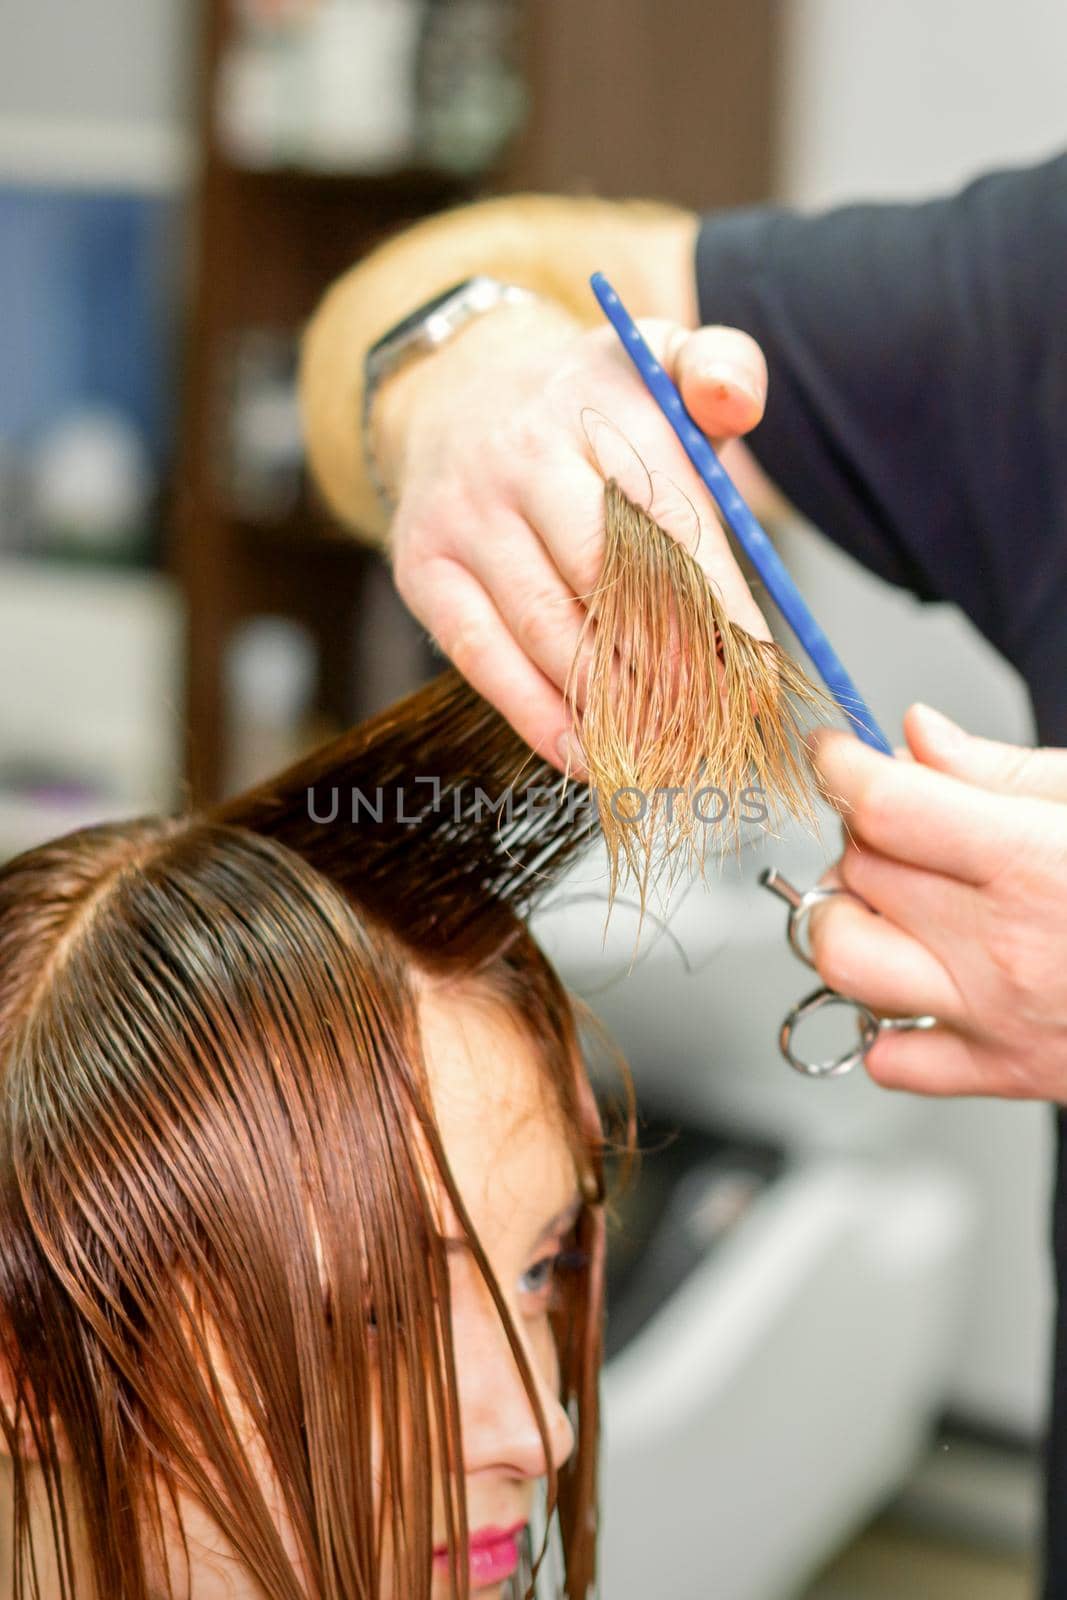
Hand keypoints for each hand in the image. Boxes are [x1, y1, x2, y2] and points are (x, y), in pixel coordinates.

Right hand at [377, 297, 771, 772]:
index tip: (756, 659)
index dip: (713, 591)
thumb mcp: (658, 359)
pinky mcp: (423, 571)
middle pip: (601, 569)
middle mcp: (519, 455)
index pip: (662, 506)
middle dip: (667, 654)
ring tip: (668, 748)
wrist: (457, 392)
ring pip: (544, 626)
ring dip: (610, 699)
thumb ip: (721, 369)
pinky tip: (587, 753)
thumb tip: (734, 400)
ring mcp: (463, 517)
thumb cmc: (589, 405)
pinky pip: (482, 658)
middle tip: (715, 716)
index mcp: (593, 400)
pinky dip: (537, 715)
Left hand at [807, 703, 1066, 1098]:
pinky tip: (924, 980)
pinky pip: (891, 1058)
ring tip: (894, 897)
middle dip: (863, 832)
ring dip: (850, 918)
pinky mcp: (1008, 1074)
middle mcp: (1005, 947)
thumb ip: (1000, 771)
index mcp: (1034, 864)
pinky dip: (883, 1020)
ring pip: (846, 961)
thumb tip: (916, 735)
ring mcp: (999, 1018)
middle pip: (860, 870)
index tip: (835, 753)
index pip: (885, 806)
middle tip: (902, 819)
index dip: (841, 768)